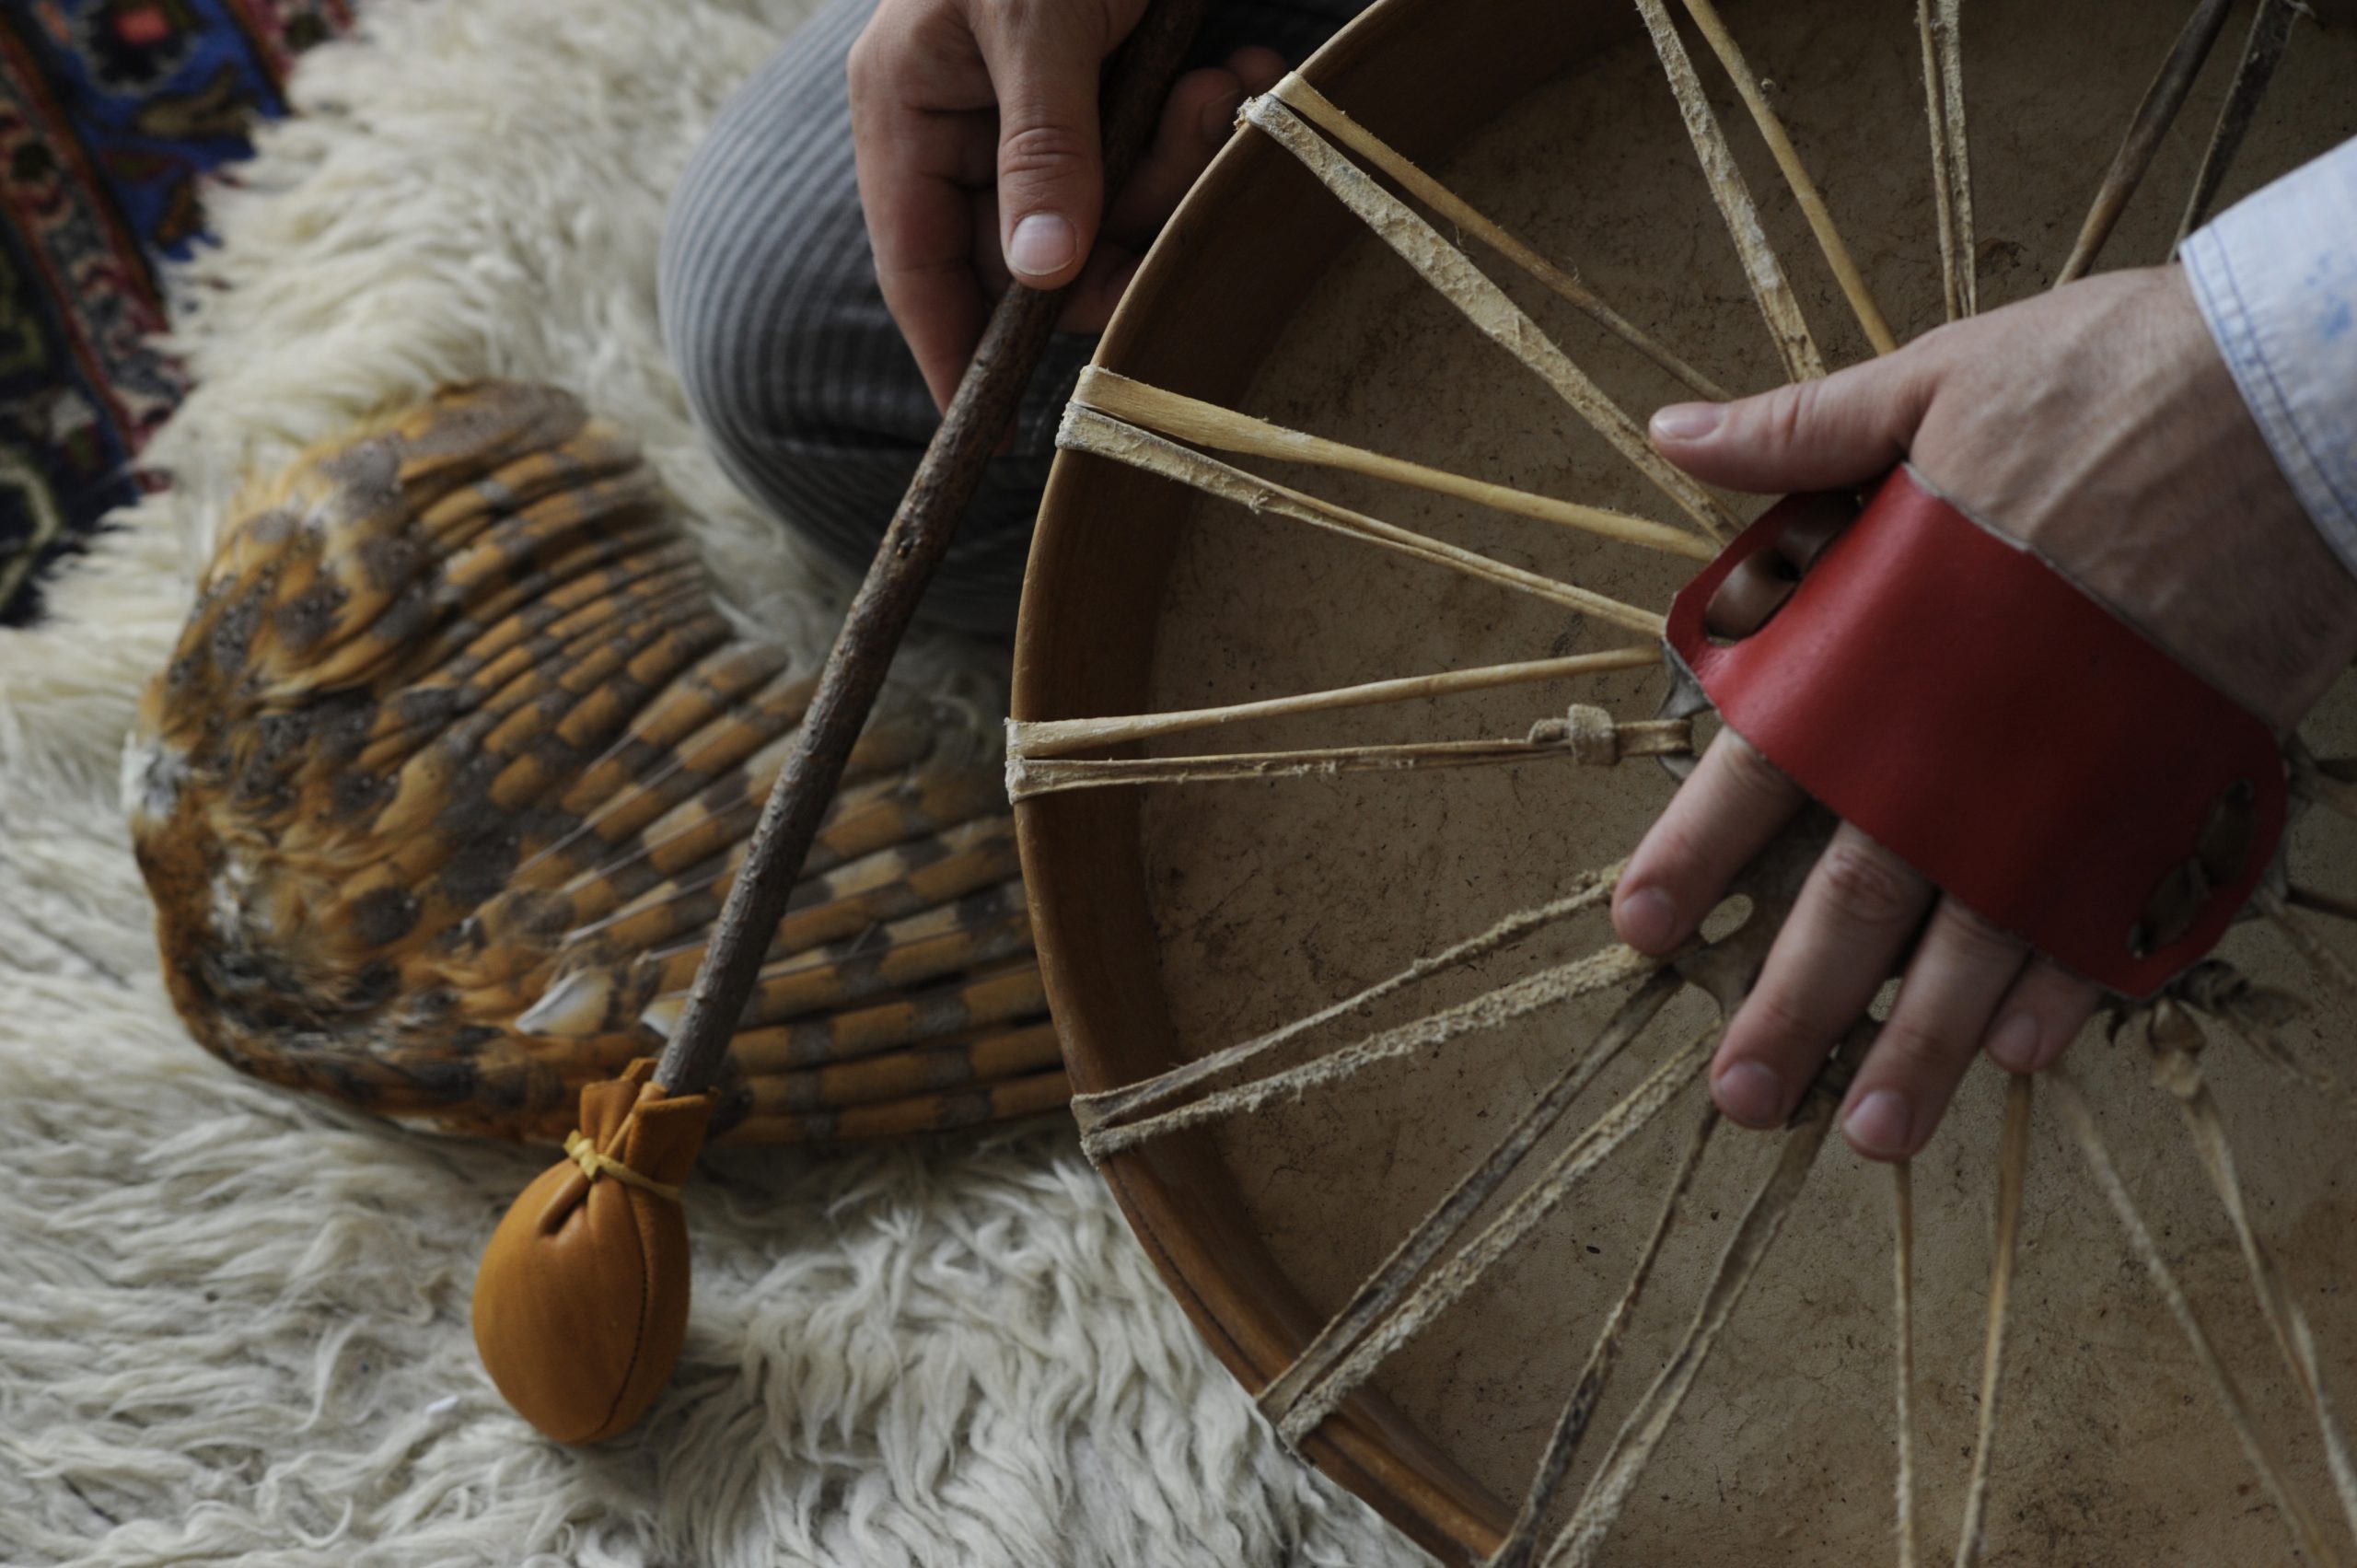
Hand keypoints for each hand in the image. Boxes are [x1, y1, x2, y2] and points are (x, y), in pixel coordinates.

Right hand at [848, 0, 1284, 409]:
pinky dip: (1203, 125)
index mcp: (908, 110)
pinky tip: (1238, 70)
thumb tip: (1040, 274)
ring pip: (1115, 210)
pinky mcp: (1109, 87)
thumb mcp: (1033, 19)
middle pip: (1042, 254)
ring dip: (1180, 161)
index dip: (955, 353)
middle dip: (1131, 217)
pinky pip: (1155, 153)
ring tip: (1218, 86)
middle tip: (1196, 135)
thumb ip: (1040, 145)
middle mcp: (967, 124)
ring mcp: (1039, 113)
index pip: (919, 269)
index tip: (994, 434)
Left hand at [1612, 265, 2356, 1160]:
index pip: (1760, 768)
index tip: (1638, 931)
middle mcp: (1970, 732)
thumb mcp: (1934, 382)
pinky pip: (2111, 911)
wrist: (2301, 389)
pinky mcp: (2177, 783)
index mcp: (1889, 640)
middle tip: (1741, 1099)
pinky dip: (2071, 986)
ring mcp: (2078, 772)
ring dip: (1919, 1041)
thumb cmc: (2111, 375)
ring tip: (1870, 1135)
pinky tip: (2020, 1057)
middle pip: (1859, 893)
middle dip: (1792, 1000)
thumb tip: (1672, 428)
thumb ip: (1800, 431)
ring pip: (1981, 936)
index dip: (1692, 852)